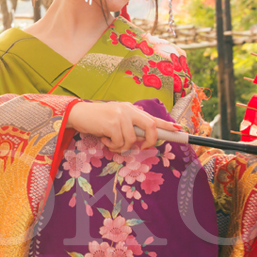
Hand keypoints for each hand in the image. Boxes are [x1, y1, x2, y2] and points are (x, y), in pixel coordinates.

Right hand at [67, 101, 182, 152]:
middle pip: (151, 126)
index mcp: (132, 109)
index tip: (179, 130)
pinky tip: (104, 138)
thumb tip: (143, 140)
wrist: (78, 114)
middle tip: (144, 146)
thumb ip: (130, 126)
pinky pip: (119, 142)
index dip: (167, 125)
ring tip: (110, 141)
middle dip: (151, 140)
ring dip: (121, 146)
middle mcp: (129, 110)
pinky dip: (112, 146)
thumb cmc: (98, 120)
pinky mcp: (112, 124)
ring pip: (131, 140)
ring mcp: (121, 116)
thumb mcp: (117, 120)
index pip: (153, 118)